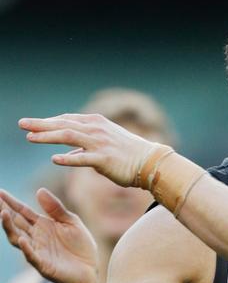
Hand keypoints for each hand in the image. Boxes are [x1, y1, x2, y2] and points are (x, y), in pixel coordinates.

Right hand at [0, 188, 97, 282]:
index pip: (23, 212)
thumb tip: (39, 190)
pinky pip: (32, 256)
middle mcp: (36, 237)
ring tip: (3, 213)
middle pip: (16, 223)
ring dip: (9, 227)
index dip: (11, 202)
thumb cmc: (81, 246)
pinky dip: (26, 248)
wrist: (91, 270)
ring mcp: (38, 251)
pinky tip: (22, 239)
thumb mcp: (71, 222)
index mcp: (43, 225)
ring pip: (18, 238)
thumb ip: (56, 208)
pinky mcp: (44, 265)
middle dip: (4, 211)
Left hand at [19, 114, 156, 186]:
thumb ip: (86, 147)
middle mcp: (96, 130)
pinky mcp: (104, 159)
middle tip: (21, 124)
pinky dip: (68, 159)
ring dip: (47, 136)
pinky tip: (54, 160)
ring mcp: (100, 144)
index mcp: (97, 124)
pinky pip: (83, 159)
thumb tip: (68, 155)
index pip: (67, 120)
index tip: (32, 125)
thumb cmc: (129, 154)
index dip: (48, 122)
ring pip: (68, 137)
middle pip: (63, 124)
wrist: (151, 162)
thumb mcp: (106, 145)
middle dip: (41, 124)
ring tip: (30, 138)